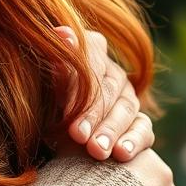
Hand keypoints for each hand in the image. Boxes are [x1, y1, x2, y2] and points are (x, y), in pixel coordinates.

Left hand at [52, 26, 154, 162]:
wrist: (47, 127)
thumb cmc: (42, 97)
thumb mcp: (45, 80)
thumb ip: (57, 59)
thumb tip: (62, 32)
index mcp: (89, 50)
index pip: (91, 63)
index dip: (80, 88)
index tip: (67, 111)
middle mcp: (111, 70)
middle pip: (108, 89)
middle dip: (93, 115)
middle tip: (78, 137)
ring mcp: (127, 96)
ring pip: (126, 109)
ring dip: (111, 131)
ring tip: (97, 151)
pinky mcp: (139, 121)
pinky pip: (143, 128)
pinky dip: (134, 140)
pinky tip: (123, 153)